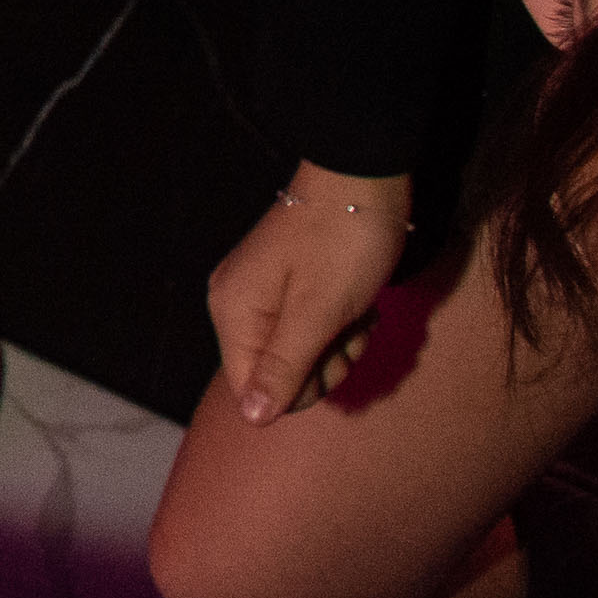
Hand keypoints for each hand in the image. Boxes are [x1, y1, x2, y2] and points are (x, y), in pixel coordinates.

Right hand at [205, 171, 410, 420]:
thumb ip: (283, 368)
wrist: (363, 178)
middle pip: (281, 378)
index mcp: (234, 312)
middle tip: (348, 326)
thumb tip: (251, 420)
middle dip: (327, 364)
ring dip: (341, 344)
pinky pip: (312, 332)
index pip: (254, 392)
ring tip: (357, 309)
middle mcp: (238, 306)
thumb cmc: (342, 244)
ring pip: (304, 357)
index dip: (301, 388)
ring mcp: (263, 296)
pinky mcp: (289, 288)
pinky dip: (342, 325)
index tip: (332, 351)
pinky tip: (357, 300)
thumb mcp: (317, 313)